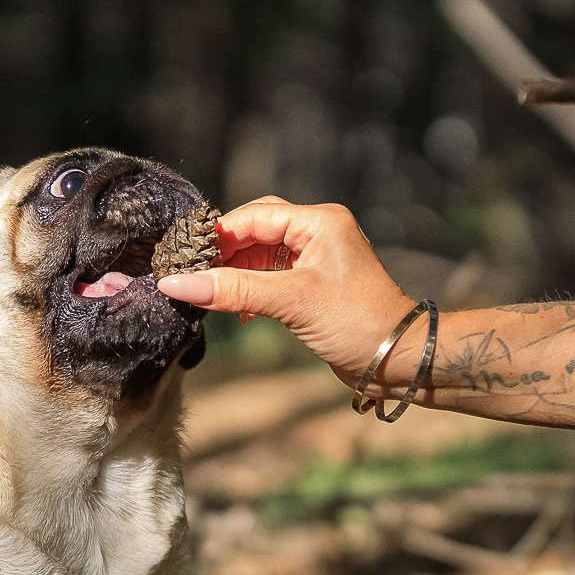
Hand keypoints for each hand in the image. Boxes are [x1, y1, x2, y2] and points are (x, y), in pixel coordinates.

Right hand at [155, 197, 415, 387]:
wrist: (398, 359)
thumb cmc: (357, 323)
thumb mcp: (291, 302)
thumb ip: (234, 291)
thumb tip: (176, 284)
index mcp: (319, 221)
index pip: (253, 216)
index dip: (216, 236)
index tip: (182, 258)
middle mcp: (318, 231)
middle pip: (255, 229)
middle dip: (224, 252)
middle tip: (193, 275)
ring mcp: (317, 256)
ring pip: (260, 253)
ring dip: (236, 273)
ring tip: (211, 295)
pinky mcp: (314, 282)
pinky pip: (271, 274)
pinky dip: (251, 288)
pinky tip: (240, 311)